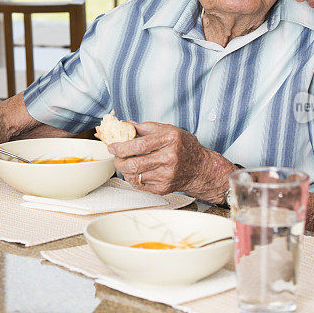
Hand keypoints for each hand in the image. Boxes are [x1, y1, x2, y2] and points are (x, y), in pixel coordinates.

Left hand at [107, 121, 234, 202]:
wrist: (200, 168)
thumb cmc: (184, 147)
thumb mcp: (169, 130)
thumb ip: (146, 127)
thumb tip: (126, 124)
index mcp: (170, 140)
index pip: (139, 145)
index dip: (121, 147)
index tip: (113, 146)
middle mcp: (169, 158)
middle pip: (134, 164)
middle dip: (119, 161)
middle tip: (116, 157)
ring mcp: (167, 175)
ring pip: (135, 176)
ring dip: (125, 170)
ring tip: (126, 163)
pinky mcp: (163, 188)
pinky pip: (140, 185)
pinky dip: (133, 178)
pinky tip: (137, 172)